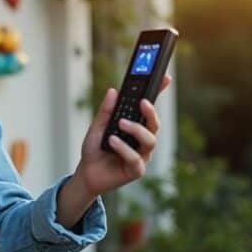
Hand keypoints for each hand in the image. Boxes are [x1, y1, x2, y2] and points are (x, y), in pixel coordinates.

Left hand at [73, 76, 171, 196]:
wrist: (86, 173)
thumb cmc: (94, 149)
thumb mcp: (96, 127)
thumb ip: (105, 111)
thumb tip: (113, 91)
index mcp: (135, 127)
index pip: (149, 109)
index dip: (159, 93)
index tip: (165, 78)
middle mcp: (142, 140)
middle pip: (155, 124)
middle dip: (151, 112)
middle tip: (142, 102)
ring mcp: (142, 155)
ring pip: (150, 140)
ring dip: (136, 130)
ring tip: (120, 125)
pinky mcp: (136, 170)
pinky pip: (136, 158)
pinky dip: (123, 148)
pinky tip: (112, 142)